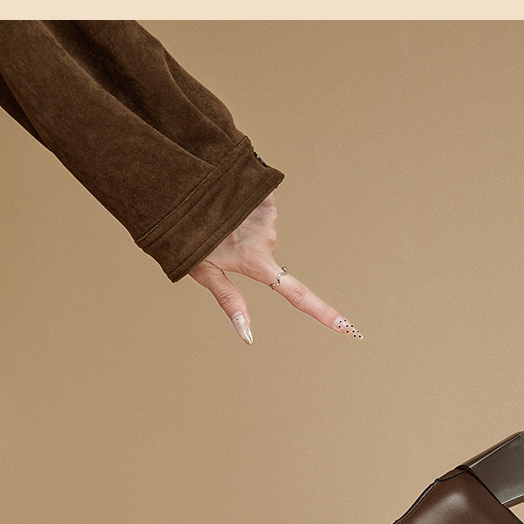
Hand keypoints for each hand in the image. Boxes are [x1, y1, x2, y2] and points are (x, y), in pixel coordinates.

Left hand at [188, 193, 361, 343]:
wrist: (176, 186)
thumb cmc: (182, 233)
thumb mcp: (202, 271)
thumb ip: (230, 302)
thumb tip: (248, 336)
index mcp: (255, 262)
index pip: (297, 295)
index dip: (323, 313)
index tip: (348, 329)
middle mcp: (268, 239)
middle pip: (268, 249)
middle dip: (247, 244)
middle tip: (219, 234)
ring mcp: (268, 213)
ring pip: (263, 225)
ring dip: (244, 220)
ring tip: (219, 213)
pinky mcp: (265, 190)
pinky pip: (261, 202)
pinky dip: (246, 201)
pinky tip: (227, 196)